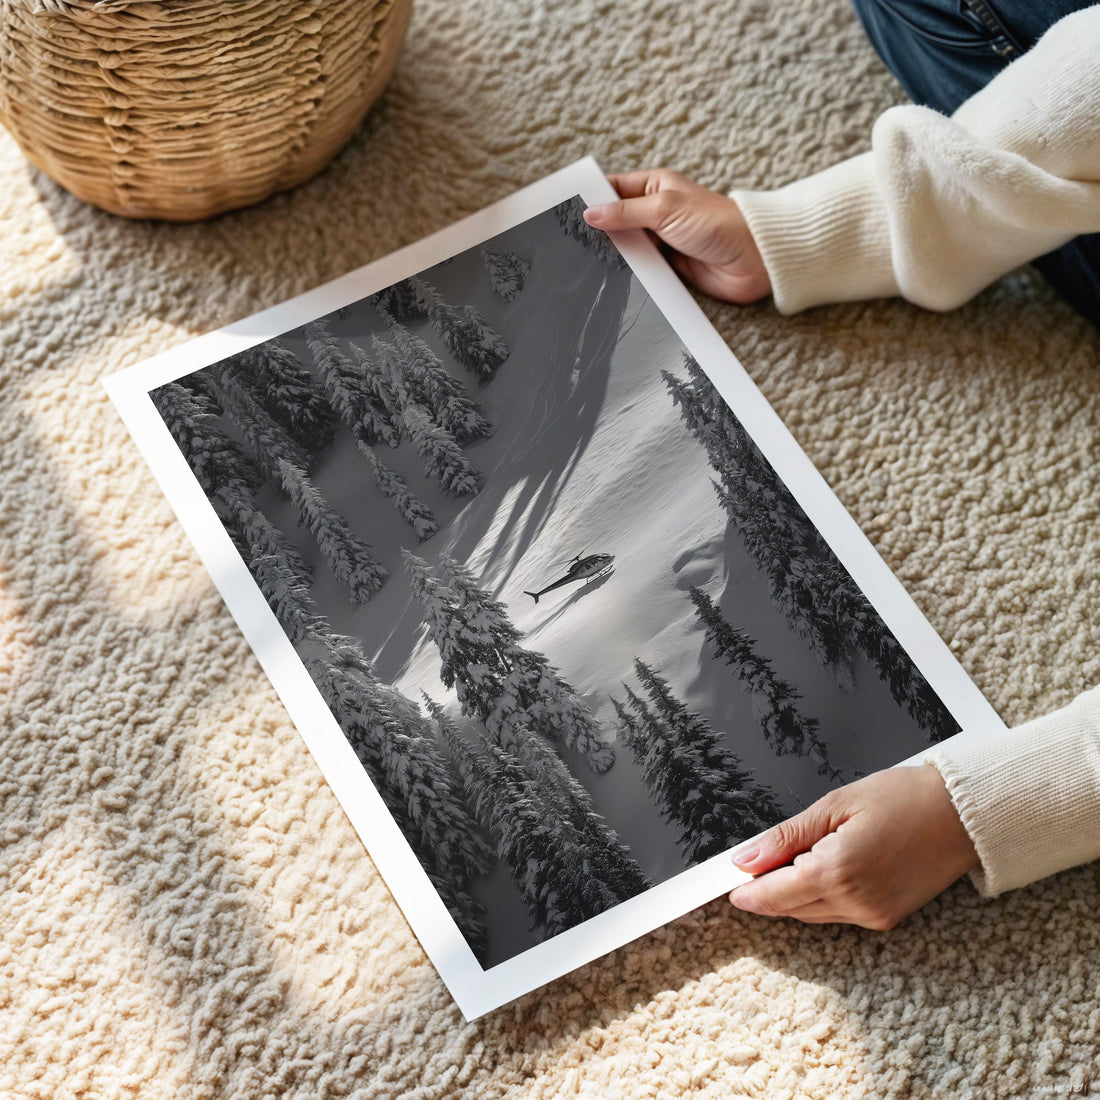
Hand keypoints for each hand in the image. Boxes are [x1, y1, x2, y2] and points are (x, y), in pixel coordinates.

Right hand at [583, 169, 770, 303]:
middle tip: (568, 241)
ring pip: (624, 248)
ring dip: (610, 255)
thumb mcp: (665, 209)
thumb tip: (590, 213)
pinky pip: (639, 270)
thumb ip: (625, 212)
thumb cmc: (717, 222)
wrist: (752, 259)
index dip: (590, 198)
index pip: (612, 189)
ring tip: (582, 263)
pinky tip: (609, 279)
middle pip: (615, 221)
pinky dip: (627, 274)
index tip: (565, 211)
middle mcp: (655, 212)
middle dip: (596, 231)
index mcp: (654, 187)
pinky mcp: (666, 267)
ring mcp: (660, 241)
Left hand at [728, 765, 979, 929]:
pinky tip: (819, 871)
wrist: (963, 814)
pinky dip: (820, 897)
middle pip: (791, 908)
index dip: (749, 891)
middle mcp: (855, 902)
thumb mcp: (835, 805)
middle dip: (768, 891)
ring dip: (793, 894)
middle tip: (752, 868)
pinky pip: (838, 914)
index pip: (775, 894)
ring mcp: (874, 915)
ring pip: (812, 914)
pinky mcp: (887, 918)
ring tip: (787, 863)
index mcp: (838, 871)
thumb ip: (787, 836)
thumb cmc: (904, 798)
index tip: (729, 887)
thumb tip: (746, 858)